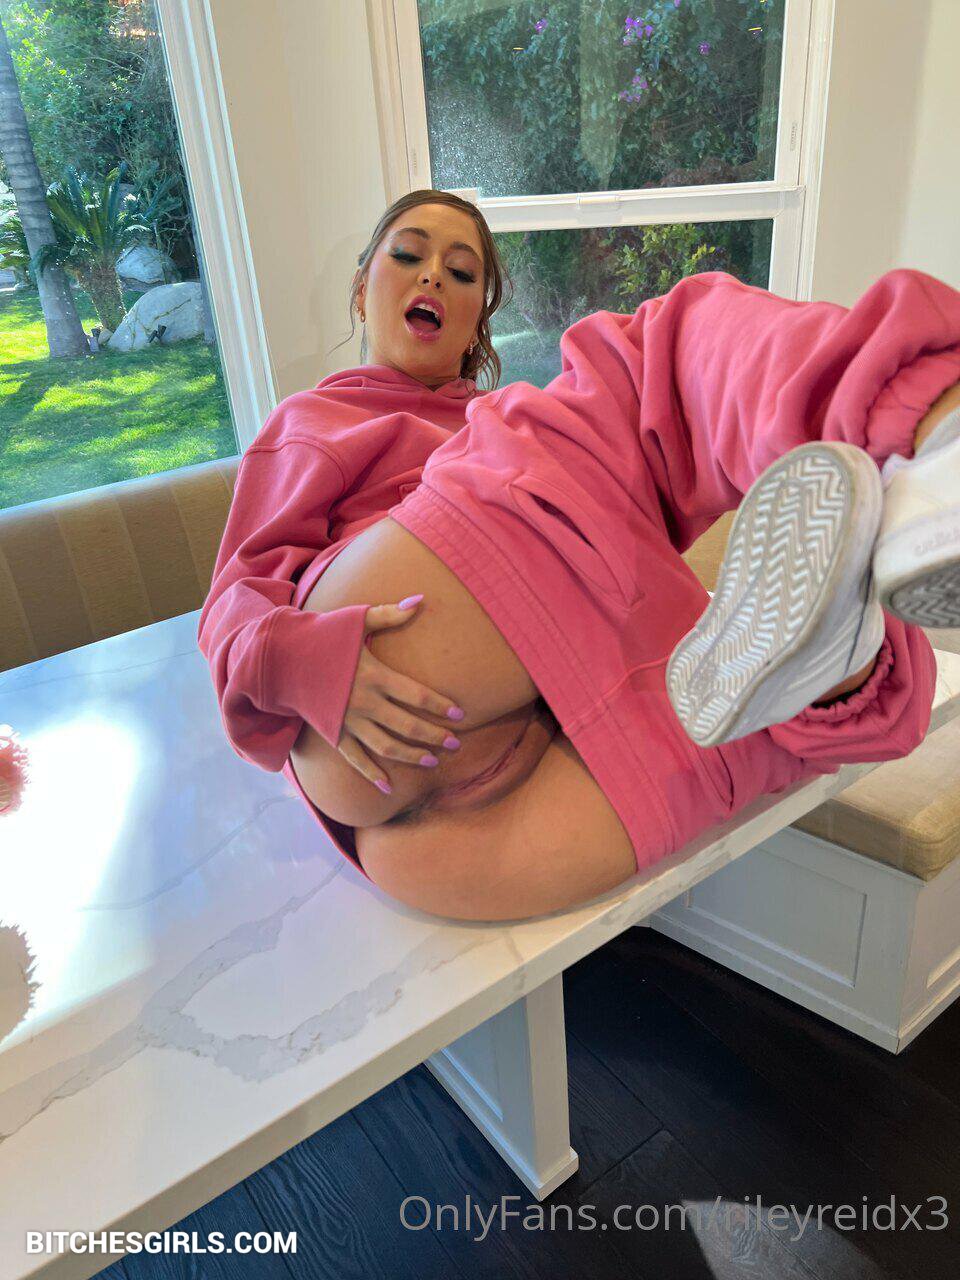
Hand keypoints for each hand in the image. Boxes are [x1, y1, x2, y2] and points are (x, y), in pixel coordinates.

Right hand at [337, 596, 463, 791]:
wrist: (282, 656)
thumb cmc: (323, 634)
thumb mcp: (357, 619)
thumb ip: (390, 614)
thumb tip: (421, 600)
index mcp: (376, 675)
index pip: (417, 695)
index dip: (440, 706)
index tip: (460, 715)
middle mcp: (365, 702)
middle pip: (408, 725)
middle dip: (434, 736)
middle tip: (455, 744)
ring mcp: (349, 721)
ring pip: (387, 746)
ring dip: (411, 756)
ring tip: (432, 761)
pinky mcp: (334, 732)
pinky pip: (355, 758)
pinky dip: (371, 774)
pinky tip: (387, 788)